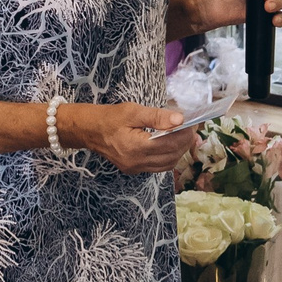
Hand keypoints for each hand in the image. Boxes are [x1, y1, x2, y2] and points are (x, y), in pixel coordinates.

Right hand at [63, 103, 196, 173]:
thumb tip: (180, 119)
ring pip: (167, 165)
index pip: (171, 144)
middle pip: (172, 156)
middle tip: (190, 128)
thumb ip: (157, 117)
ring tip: (182, 135)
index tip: (192, 122)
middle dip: (185, 142)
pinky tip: (169, 144)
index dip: (185, 134)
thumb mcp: (133, 111)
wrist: (88, 130)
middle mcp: (137, 162)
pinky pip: (158, 167)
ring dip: (178, 151)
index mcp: (136, 147)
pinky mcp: (133, 170)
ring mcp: (135, 168)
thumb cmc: (109, 117)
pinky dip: (168, 157)